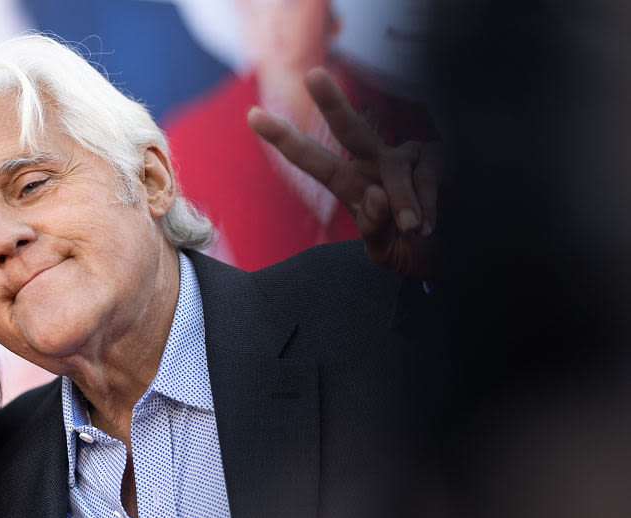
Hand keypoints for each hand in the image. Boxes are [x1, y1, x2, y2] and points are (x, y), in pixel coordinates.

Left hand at [248, 67, 442, 278]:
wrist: (453, 254)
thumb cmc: (414, 251)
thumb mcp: (385, 251)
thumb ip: (374, 229)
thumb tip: (376, 196)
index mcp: (351, 183)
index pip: (314, 159)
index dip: (285, 139)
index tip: (252, 115)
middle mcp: (375, 162)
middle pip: (350, 128)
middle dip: (332, 102)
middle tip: (313, 75)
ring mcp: (408, 156)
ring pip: (395, 170)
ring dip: (404, 204)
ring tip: (414, 229)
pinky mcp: (438, 158)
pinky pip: (426, 179)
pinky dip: (428, 207)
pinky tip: (432, 223)